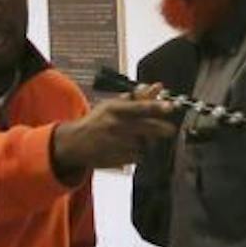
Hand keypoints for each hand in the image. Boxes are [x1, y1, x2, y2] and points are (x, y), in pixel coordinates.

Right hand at [53, 93, 179, 175]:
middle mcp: (115, 125)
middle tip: (170, 129)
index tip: (170, 106)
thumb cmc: (98, 121)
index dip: (156, 107)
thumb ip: (136, 97)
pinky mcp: (119, 159)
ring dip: (147, 141)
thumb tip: (157, 87)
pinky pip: (139, 156)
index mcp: (113, 109)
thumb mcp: (112, 105)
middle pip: (147, 127)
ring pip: (145, 143)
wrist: (75, 143)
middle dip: (162, 128)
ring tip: (135, 138)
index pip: (139, 107)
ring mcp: (117, 143)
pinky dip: (139, 152)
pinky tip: (128, 148)